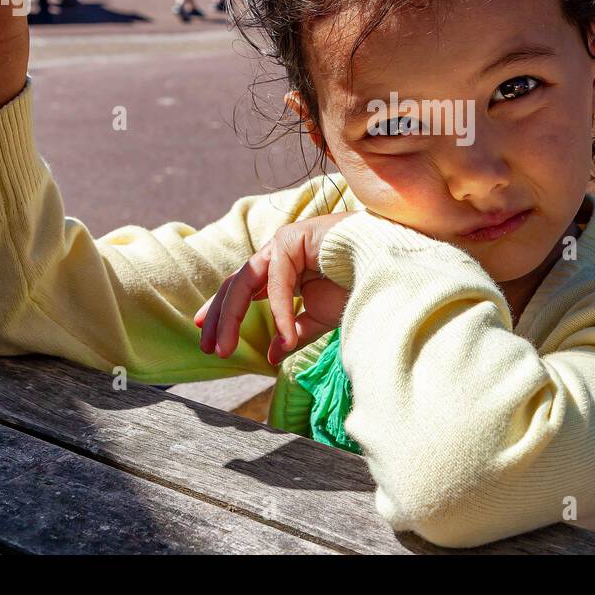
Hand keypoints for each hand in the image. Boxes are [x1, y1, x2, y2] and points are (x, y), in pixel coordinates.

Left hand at [195, 213, 351, 365]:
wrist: (385, 264)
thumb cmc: (357, 284)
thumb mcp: (319, 317)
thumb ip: (293, 333)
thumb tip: (271, 355)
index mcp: (281, 270)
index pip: (243, 290)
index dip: (223, 313)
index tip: (209, 339)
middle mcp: (277, 254)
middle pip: (237, 285)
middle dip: (219, 318)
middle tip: (210, 349)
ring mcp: (282, 243)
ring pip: (245, 281)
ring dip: (231, 318)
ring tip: (226, 349)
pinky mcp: (291, 239)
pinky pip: (277, 282)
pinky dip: (279, 313)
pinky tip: (284, 338)